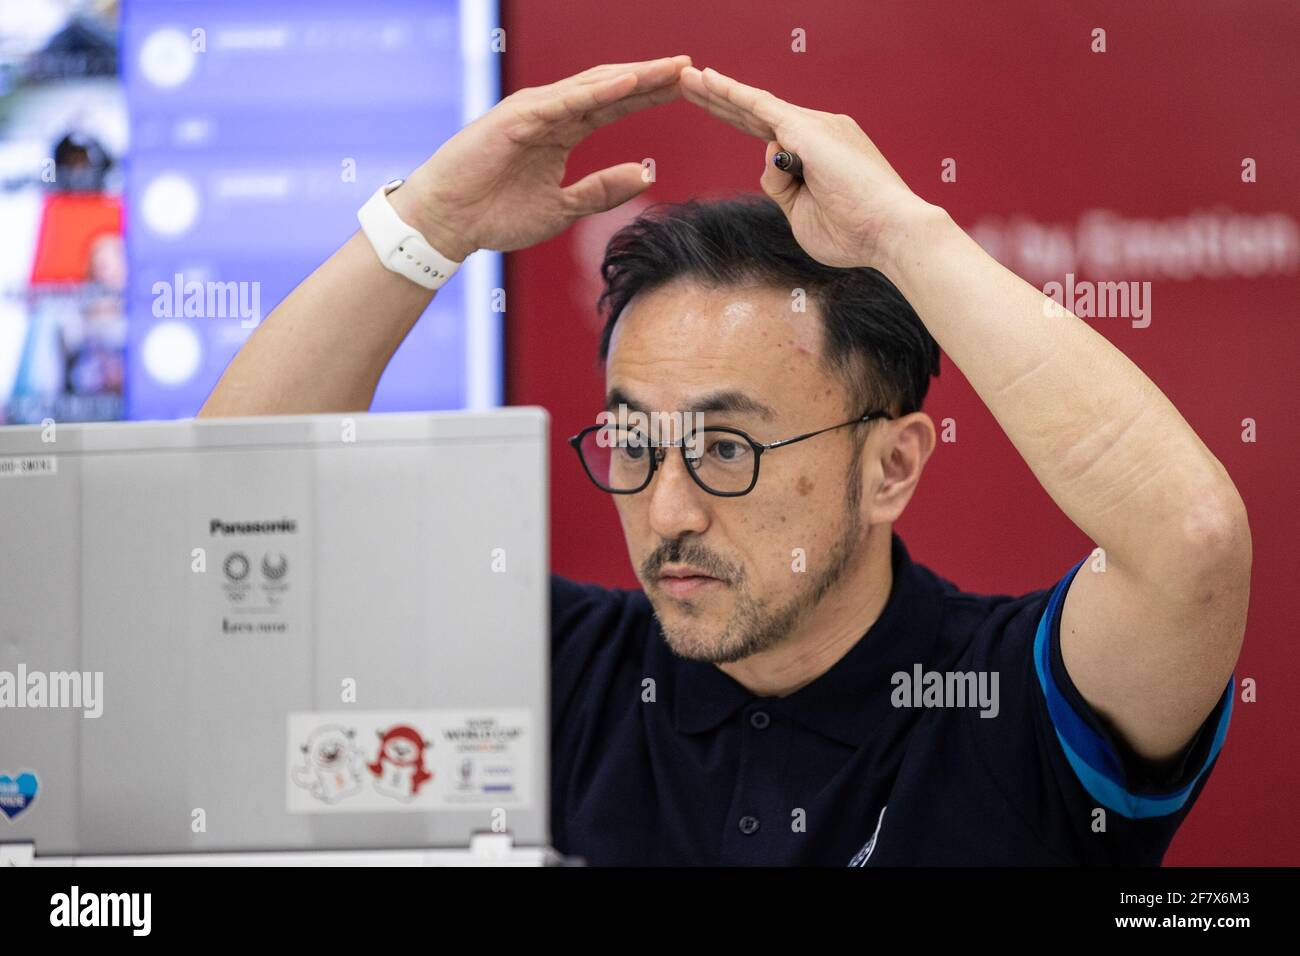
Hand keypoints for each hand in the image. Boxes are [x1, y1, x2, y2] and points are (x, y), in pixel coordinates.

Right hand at [393, 56, 691, 261]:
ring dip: (632, 77)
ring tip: (670, 69)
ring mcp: (533, 112)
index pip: (614, 106)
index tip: (687, 88)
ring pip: (592, 87)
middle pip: (610, 88)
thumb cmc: (496, 215)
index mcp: (561, 132)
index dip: (649, 96)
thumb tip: (646, 173)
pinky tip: (628, 84)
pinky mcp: (517, 119)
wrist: (448, 224)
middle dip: (650, 78)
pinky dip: (597, 92)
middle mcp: (550, 113)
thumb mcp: (563, 208)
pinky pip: (565, 102)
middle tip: (691, 68)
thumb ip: (603, 190)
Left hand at [679, 65, 945, 270]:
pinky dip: (733, 93)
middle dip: (720, 99)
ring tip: (686, 78)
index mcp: (818, 153)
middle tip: (689, 82)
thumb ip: (780, 188)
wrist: (889, 232)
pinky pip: (760, 105)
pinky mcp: (806, 129)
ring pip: (754, 108)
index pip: (768, 133)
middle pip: (756, 114)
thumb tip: (769, 161)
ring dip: (717, 93)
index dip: (737, 120)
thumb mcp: (801, 215)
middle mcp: (818, 131)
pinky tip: (708, 80)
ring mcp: (814, 126)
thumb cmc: (853, 234)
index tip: (711, 109)